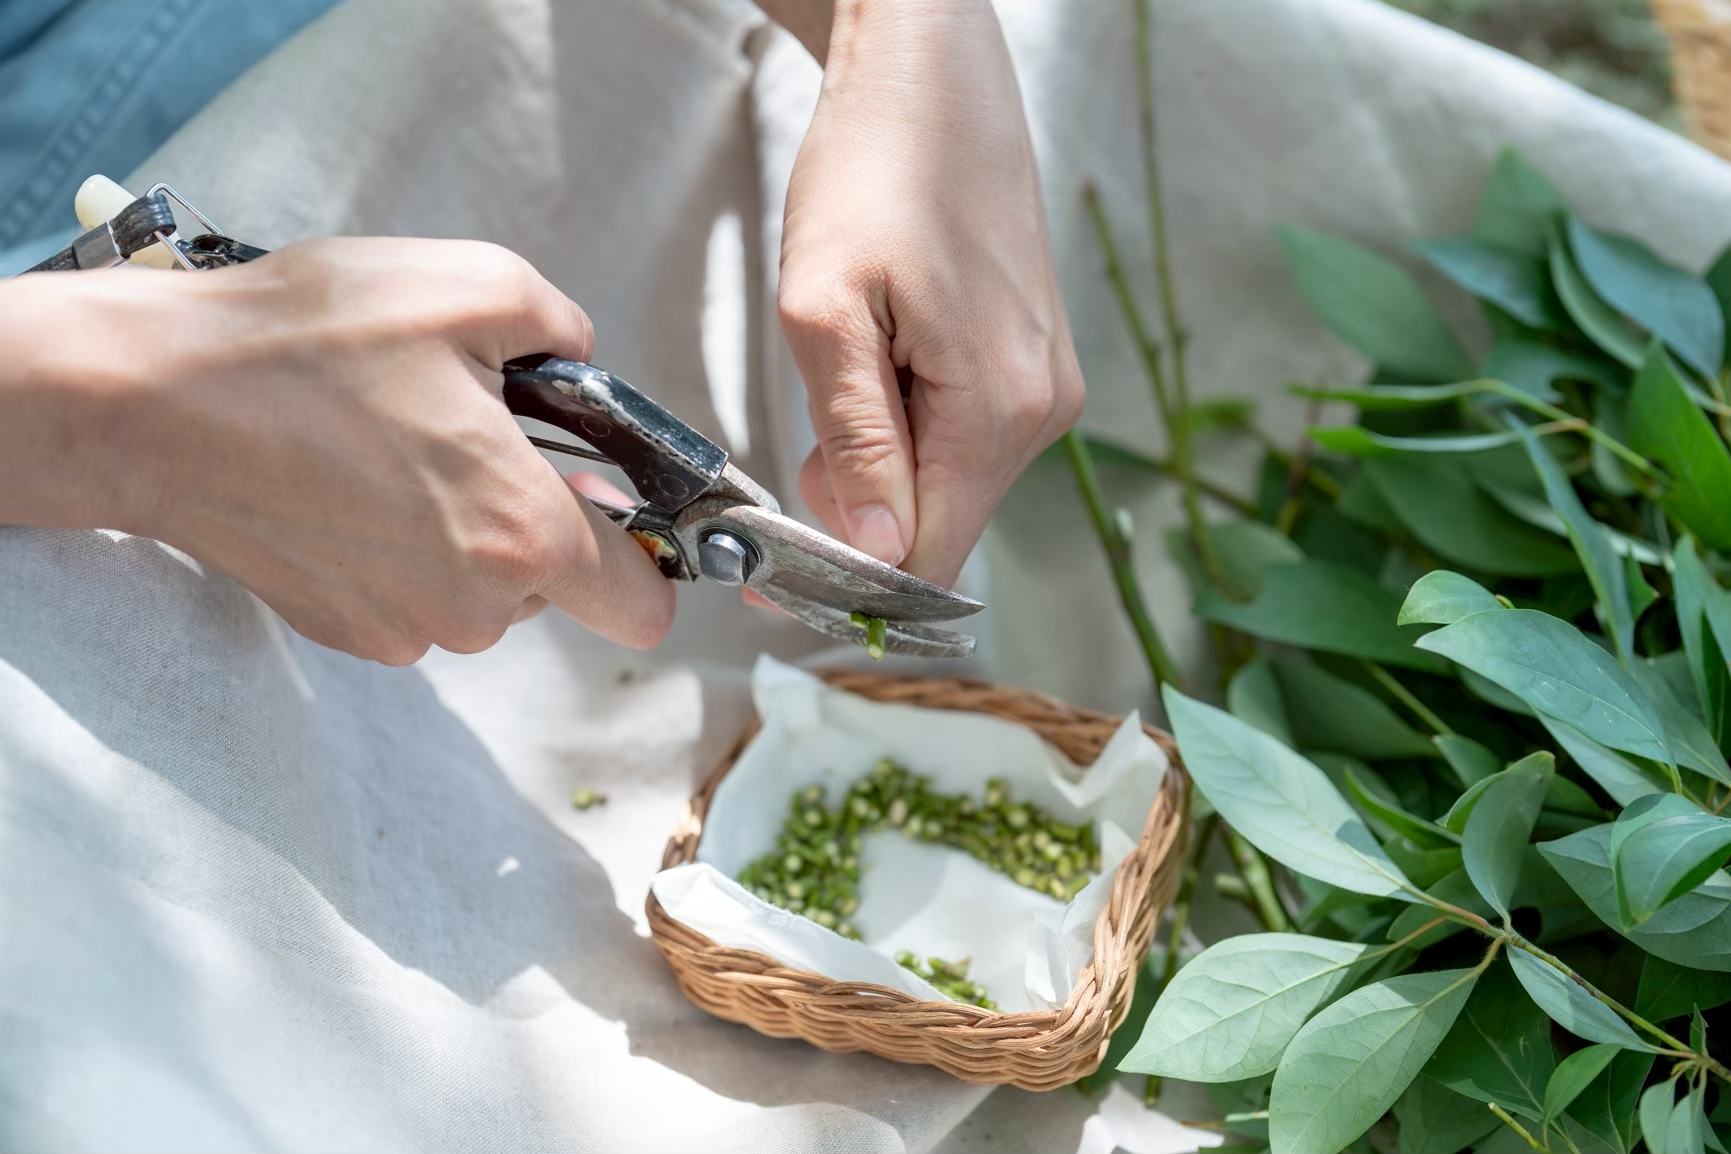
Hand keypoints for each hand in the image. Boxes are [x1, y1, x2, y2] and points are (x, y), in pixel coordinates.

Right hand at [0, 238, 673, 663]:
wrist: (146, 404)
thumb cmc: (307, 343)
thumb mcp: (472, 286)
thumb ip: (566, 330)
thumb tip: (582, 364)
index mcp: (524, 536)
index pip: (644, 606)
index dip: (653, 561)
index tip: (624, 511)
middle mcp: (475, 607)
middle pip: (555, 582)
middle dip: (535, 513)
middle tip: (473, 429)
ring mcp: (403, 630)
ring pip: (482, 588)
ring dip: (464, 526)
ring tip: (395, 443)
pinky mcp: (343, 630)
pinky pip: (413, 593)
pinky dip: (401, 546)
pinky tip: (348, 479)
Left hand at [775, 0, 1083, 584]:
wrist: (930, 76)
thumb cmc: (872, 170)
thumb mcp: (825, 309)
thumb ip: (855, 440)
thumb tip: (877, 550)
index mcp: (998, 409)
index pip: (925, 556)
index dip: (845, 576)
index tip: (770, 565)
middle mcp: (1043, 411)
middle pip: (940, 525)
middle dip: (860, 511)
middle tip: (801, 442)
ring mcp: (1048, 388)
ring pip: (949, 483)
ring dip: (882, 465)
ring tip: (844, 374)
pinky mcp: (1036, 364)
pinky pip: (965, 438)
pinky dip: (910, 430)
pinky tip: (881, 365)